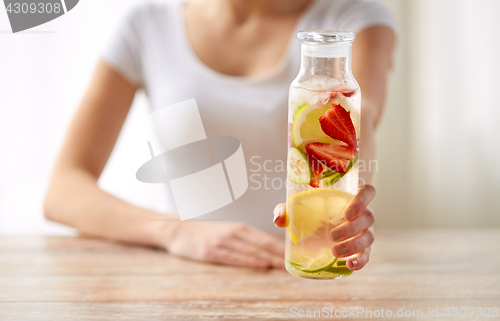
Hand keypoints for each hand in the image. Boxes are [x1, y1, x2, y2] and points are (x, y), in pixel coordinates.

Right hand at [164, 221, 284, 268]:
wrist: (179, 231)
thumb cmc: (207, 233)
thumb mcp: (228, 231)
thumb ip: (246, 239)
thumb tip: (269, 250)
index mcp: (240, 227)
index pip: (266, 238)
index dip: (281, 248)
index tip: (294, 256)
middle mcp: (233, 233)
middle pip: (262, 245)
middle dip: (279, 255)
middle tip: (293, 265)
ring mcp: (222, 242)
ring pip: (251, 251)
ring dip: (268, 259)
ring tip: (282, 267)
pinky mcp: (211, 252)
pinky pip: (234, 257)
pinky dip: (249, 261)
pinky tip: (260, 265)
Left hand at [273, 184, 375, 270]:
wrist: (314, 232)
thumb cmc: (310, 214)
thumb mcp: (296, 209)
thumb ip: (286, 210)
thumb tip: (278, 220)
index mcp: (350, 199)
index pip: (368, 192)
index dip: (362, 200)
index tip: (347, 213)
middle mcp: (362, 214)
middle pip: (368, 217)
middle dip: (352, 228)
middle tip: (332, 236)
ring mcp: (365, 232)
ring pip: (369, 237)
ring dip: (354, 245)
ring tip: (335, 252)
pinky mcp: (362, 249)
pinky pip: (367, 255)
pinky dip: (361, 261)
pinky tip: (349, 265)